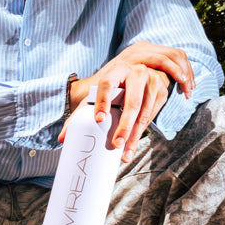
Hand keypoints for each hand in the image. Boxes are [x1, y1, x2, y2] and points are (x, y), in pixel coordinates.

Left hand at [68, 42, 194, 159]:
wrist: (139, 73)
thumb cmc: (113, 88)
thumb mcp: (96, 95)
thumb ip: (80, 115)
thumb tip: (63, 138)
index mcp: (115, 70)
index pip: (107, 84)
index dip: (102, 101)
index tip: (99, 119)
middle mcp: (136, 73)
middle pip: (131, 102)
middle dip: (124, 126)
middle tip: (115, 145)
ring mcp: (152, 81)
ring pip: (143, 112)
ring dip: (135, 135)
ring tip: (125, 153)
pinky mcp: (161, 92)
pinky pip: (151, 115)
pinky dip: (143, 132)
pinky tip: (133, 145)